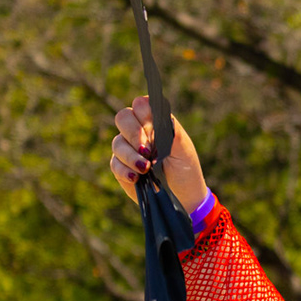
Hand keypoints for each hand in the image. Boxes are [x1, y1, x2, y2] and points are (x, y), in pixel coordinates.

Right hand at [109, 96, 208, 212]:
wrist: (183, 196)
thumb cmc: (185, 168)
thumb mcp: (184, 149)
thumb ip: (172, 131)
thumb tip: (161, 116)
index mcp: (153, 122)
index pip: (140, 104)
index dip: (143, 111)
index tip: (152, 125)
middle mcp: (137, 132)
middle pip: (123, 118)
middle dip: (133, 133)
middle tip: (146, 150)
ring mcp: (127, 149)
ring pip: (117, 142)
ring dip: (131, 155)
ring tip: (146, 168)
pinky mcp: (121, 168)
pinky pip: (115, 164)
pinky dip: (125, 170)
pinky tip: (136, 178)